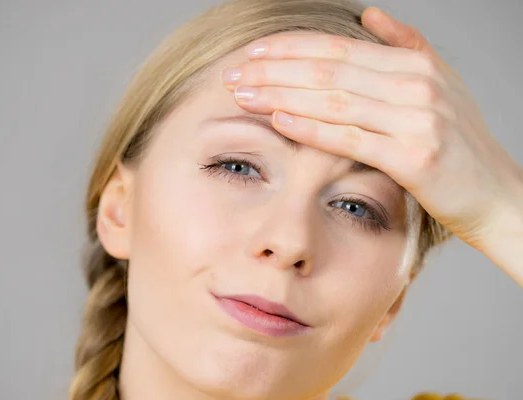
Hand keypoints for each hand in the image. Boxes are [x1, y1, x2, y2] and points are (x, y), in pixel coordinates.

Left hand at [220, 7, 522, 252]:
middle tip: (233, 75)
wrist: (498, 195)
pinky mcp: (416, 157)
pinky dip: (311, 128)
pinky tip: (279, 121)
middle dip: (274, 71)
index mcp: (416, 64)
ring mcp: (418, 119)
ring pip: (334, 100)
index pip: (338, 47)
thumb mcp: (440, 84)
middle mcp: (416, 84)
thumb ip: (405, 46)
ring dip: (281, 95)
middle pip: (329, 69)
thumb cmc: (460, 146)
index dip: (290, 48)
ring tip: (243, 95)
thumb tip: (369, 15)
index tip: (252, 54)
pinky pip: (351, 139)